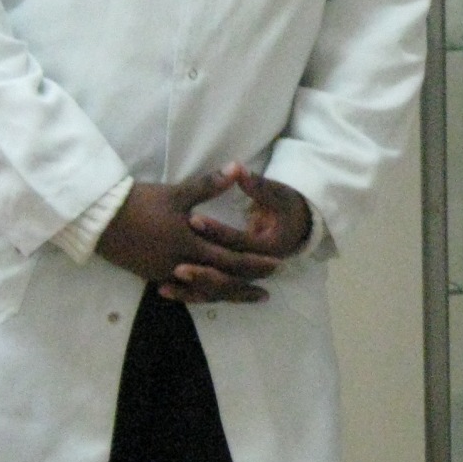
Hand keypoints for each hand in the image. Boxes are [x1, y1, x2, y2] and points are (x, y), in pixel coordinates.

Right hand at [95, 171, 284, 303]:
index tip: (276, 266)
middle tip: (267, 293)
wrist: (100, 219)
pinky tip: (208, 296)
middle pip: (221, 280)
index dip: (255, 263)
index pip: (231, 258)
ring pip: (202, 290)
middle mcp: (181, 263)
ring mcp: (165, 273)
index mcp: (190, 242)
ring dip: (226, 294)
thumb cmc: (139, 203)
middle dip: (245, 286)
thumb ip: (209, 185)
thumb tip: (238, 168)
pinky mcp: (152, 275)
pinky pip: (183, 290)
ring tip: (244, 298)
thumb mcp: (177, 193)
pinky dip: (199, 293)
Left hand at [168, 162, 313, 303]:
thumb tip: (237, 168)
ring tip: (167, 281)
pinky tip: (164, 290)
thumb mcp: (277, 194)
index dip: (216, 231)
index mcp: (271, 246)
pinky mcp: (235, 279)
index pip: (238, 241)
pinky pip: (211, 292)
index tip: (191, 219)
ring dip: (194, 285)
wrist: (298, 225)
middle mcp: (259, 267)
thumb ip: (257, 184)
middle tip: (175, 263)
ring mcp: (246, 276)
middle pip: (227, 271)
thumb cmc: (287, 207)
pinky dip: (189, 293)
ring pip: (218, 289)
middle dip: (202, 269)